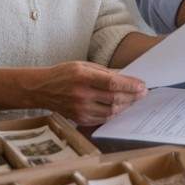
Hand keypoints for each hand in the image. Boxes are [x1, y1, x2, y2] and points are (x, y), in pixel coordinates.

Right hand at [25, 61, 146, 125]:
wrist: (41, 89)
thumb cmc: (64, 74)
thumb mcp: (83, 65)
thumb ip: (105, 72)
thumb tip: (126, 77)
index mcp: (83, 77)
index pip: (112, 83)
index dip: (130, 85)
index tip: (142, 85)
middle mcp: (81, 94)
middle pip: (114, 99)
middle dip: (133, 96)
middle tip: (143, 93)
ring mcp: (80, 109)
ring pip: (111, 111)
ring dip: (126, 105)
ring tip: (134, 99)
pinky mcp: (80, 119)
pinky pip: (103, 118)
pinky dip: (115, 113)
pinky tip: (121, 107)